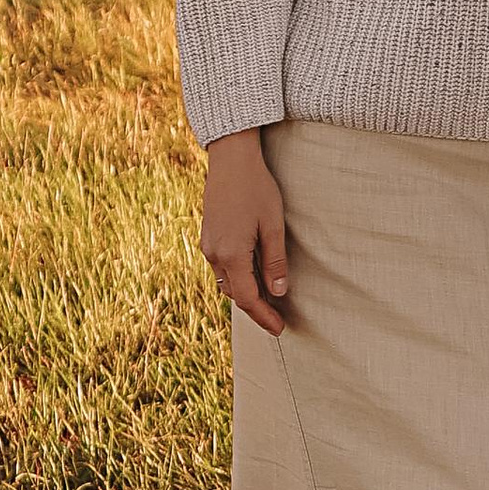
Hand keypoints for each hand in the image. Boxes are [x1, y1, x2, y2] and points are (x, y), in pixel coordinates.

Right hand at [202, 130, 291, 332]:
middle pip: (235, 294)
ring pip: (226, 282)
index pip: (248, 298)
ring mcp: (208, 245)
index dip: (264, 317)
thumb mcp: (272, 226)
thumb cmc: (256, 189)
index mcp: (232, 254)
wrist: (230, 160)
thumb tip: (279, 293)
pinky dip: (238, 278)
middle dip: (256, 309)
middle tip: (278, 319)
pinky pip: (222, 268)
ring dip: (246, 293)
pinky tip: (253, 275)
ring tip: (269, 300)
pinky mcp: (208, 237)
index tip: (280, 329)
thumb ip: (275, 262)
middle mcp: (214, 254)